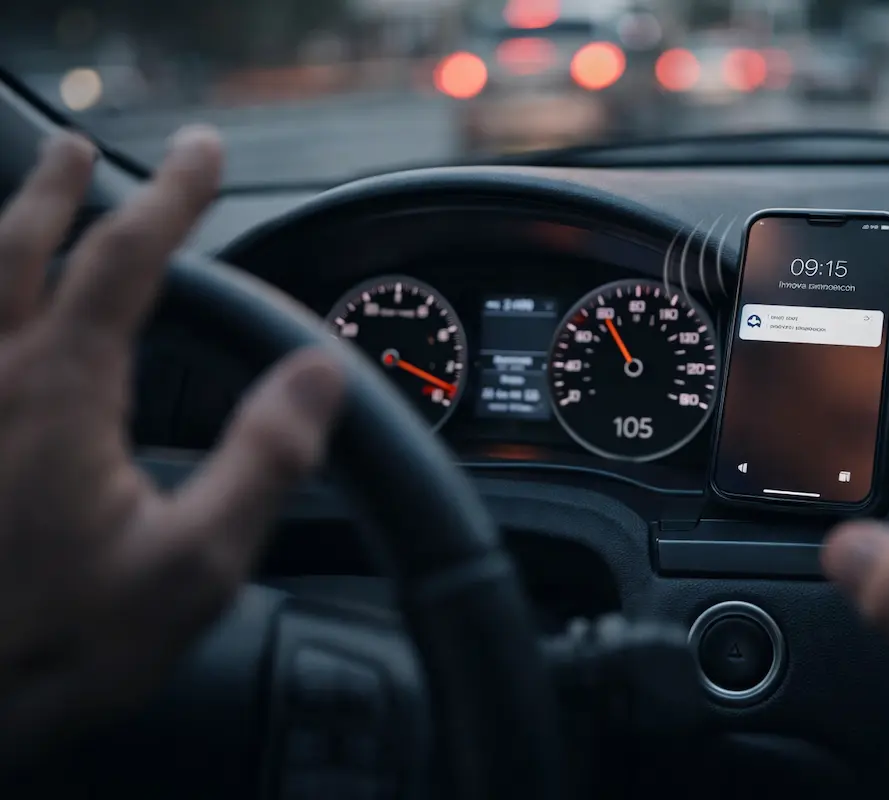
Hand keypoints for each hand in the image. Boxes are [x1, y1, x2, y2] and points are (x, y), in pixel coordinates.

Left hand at [0, 129, 341, 759]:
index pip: (123, 261)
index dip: (172, 198)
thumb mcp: (193, 568)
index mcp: (56, 394)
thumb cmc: (54, 646)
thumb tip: (318, 374)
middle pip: (17, 247)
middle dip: (59, 190)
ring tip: (26, 195)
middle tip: (83, 150)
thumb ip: (263, 460)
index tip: (201, 153)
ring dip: (2, 229)